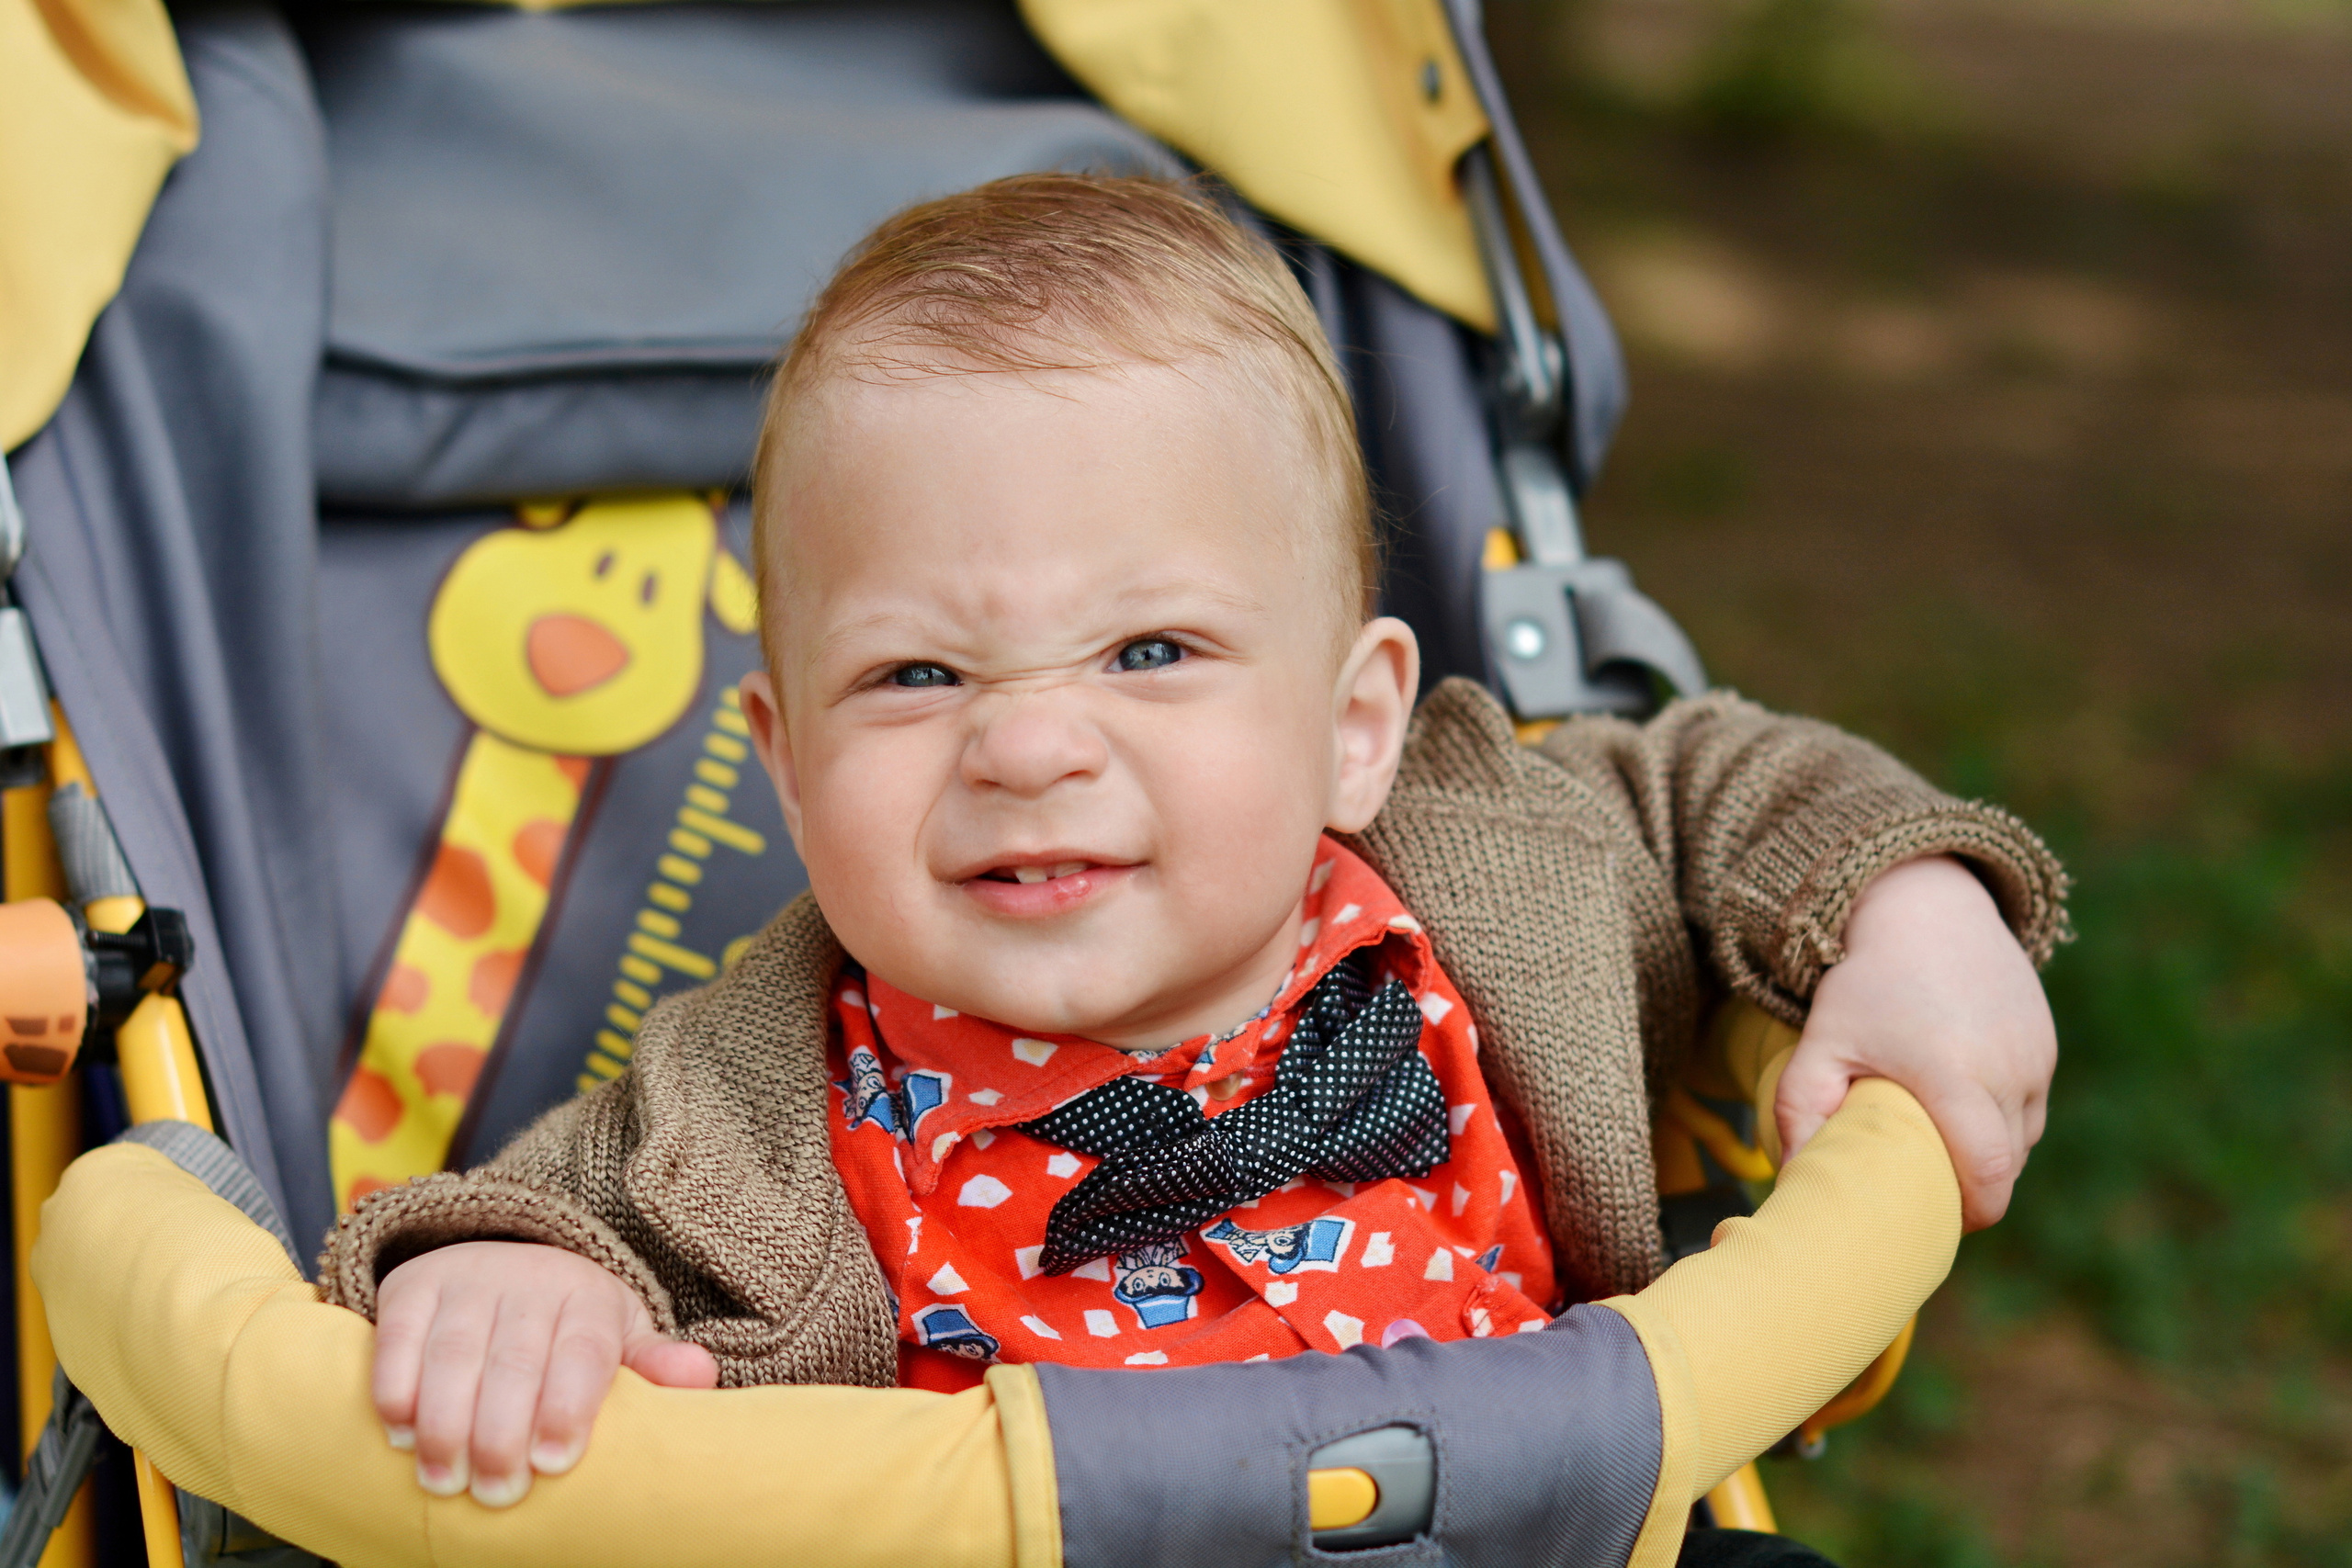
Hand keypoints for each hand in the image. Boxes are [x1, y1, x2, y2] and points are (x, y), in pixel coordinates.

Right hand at [372, 1240, 717, 1506]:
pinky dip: (397, 1385)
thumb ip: (653, 1364)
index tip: (554, 1462)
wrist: (507, 1265)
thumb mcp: (619, 1339)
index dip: (569, 1405)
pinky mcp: (413, 1286)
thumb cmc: (570, 1328)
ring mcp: (469, 1279)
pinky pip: (399, 1335)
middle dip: (503, 1431)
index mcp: (589, 1297)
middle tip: (499, 1493)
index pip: (585, 1350)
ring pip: (455, 1351)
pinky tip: (402, 1433)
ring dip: (446, 1422)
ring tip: (446, 1481)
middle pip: (517, 1358)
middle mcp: (530, 1280)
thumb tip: (701, 1374)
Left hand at [1776, 856, 2055, 1230]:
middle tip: (1924, 1189)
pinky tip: (1963, 1111)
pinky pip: (2033, 1106)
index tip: (1934, 1220)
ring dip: (1991, 1155)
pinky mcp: (2047, 1044)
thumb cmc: (1867, 982)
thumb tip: (1792, 1175)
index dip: (1970, 1211)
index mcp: (1955, 1074)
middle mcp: (2008, 1069)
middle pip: (2008, 1165)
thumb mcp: (1823, 1040)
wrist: (1925, 910)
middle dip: (1973, 1187)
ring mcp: (2035, 1056)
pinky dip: (2004, 1121)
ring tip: (1941, 1148)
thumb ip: (1800, 1107)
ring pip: (2025, 1139)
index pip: (1988, 1173)